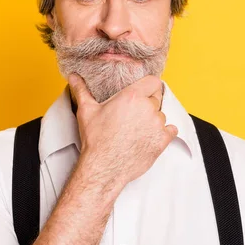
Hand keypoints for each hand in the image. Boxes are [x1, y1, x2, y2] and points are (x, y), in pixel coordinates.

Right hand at [68, 74, 178, 188]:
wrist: (104, 167)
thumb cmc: (96, 139)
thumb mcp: (86, 111)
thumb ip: (82, 90)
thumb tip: (73, 77)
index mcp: (132, 96)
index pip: (153, 81)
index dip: (149, 85)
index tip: (143, 91)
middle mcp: (148, 108)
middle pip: (156, 98)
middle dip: (148, 103)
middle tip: (134, 113)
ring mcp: (157, 125)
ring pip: (162, 115)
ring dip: (154, 119)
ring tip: (138, 128)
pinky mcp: (162, 141)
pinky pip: (171, 130)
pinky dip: (164, 133)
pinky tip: (151, 136)